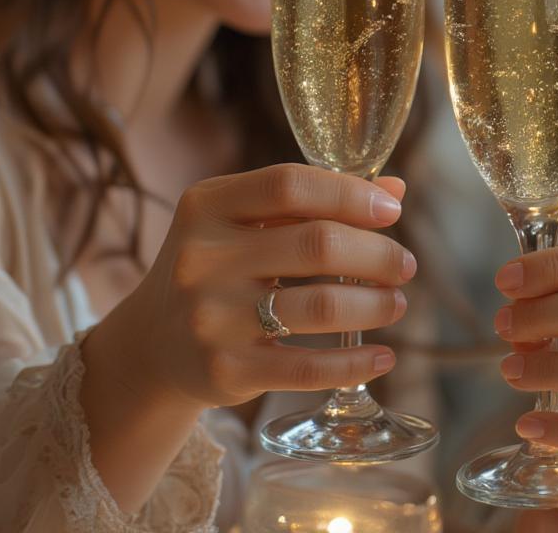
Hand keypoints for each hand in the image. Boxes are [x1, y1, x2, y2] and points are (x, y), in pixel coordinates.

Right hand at [98, 163, 414, 410]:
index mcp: (207, 205)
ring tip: (397, 303)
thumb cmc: (217, 266)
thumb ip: (315, 200)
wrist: (152, 344)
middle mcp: (202, 258)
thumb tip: (395, 191)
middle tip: (405, 265)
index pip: (290, 185)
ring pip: (320, 307)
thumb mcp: (246, 221)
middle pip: (316, 245)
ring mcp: (210, 317)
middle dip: (377, 255)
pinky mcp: (223, 372)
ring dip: (375, 305)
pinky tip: (383, 355)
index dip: (350, 193)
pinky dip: (355, 362)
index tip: (392, 211)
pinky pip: (307, 368)